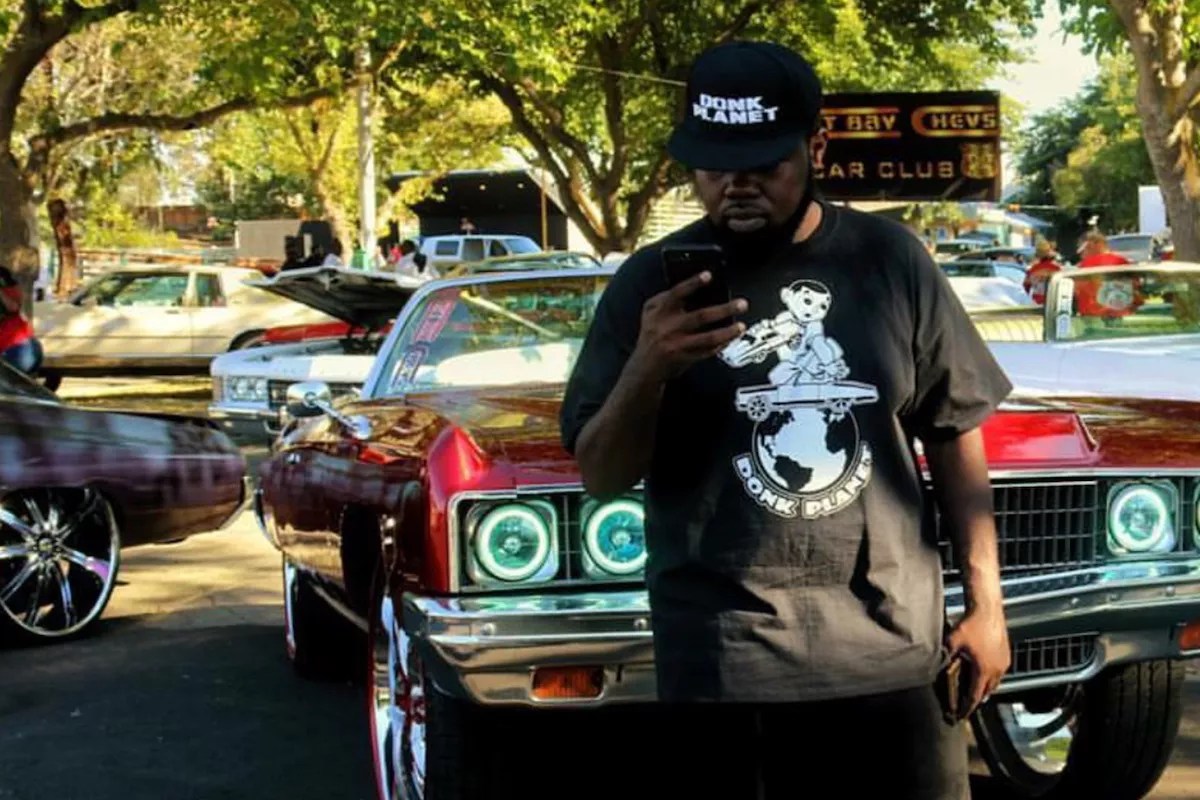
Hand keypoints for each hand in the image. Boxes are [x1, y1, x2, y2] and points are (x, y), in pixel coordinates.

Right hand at [630, 271, 747, 380]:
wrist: (644, 368)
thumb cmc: (652, 334)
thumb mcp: (652, 313)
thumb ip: (669, 299)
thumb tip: (701, 290)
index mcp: (658, 311)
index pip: (676, 293)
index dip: (692, 283)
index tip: (709, 275)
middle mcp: (666, 328)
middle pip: (700, 316)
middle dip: (724, 309)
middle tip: (742, 304)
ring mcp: (676, 345)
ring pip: (707, 338)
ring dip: (727, 332)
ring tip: (741, 326)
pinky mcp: (684, 359)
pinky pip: (707, 352)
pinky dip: (720, 345)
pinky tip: (730, 338)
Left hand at [946, 605, 1010, 714]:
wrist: (987, 610)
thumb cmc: (970, 624)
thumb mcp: (952, 642)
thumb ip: (945, 657)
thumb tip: (935, 668)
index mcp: (983, 670)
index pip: (974, 696)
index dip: (966, 708)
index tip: (960, 716)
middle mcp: (996, 670)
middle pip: (986, 693)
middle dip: (975, 701)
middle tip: (965, 707)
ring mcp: (1003, 663)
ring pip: (994, 685)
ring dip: (983, 690)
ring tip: (973, 694)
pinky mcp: (1006, 656)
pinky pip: (998, 674)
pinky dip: (990, 680)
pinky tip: (982, 676)